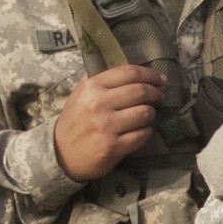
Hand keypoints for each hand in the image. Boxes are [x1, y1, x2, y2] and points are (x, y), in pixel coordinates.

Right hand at [53, 65, 162, 180]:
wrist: (61, 152)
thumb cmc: (75, 121)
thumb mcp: (80, 94)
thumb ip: (99, 80)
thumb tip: (128, 71)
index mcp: (92, 87)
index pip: (129, 73)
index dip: (150, 74)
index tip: (161, 79)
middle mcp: (99, 104)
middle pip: (141, 92)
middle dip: (156, 94)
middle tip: (160, 97)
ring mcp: (106, 126)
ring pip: (145, 113)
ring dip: (152, 114)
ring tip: (147, 116)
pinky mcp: (114, 146)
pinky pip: (143, 134)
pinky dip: (147, 132)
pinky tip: (141, 131)